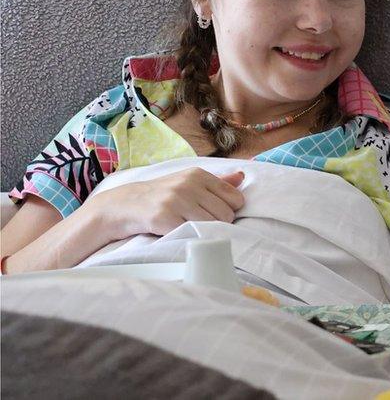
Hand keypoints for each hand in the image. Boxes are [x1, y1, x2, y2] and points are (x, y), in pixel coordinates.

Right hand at [82, 168, 245, 238]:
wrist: (122, 205)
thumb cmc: (162, 196)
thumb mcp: (188, 183)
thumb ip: (217, 182)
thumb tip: (243, 176)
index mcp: (199, 175)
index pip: (236, 199)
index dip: (228, 210)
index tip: (211, 213)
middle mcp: (189, 184)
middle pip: (227, 215)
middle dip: (217, 223)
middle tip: (197, 223)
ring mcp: (176, 200)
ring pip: (213, 225)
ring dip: (204, 232)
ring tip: (187, 226)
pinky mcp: (164, 217)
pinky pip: (192, 234)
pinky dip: (188, 238)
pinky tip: (175, 232)